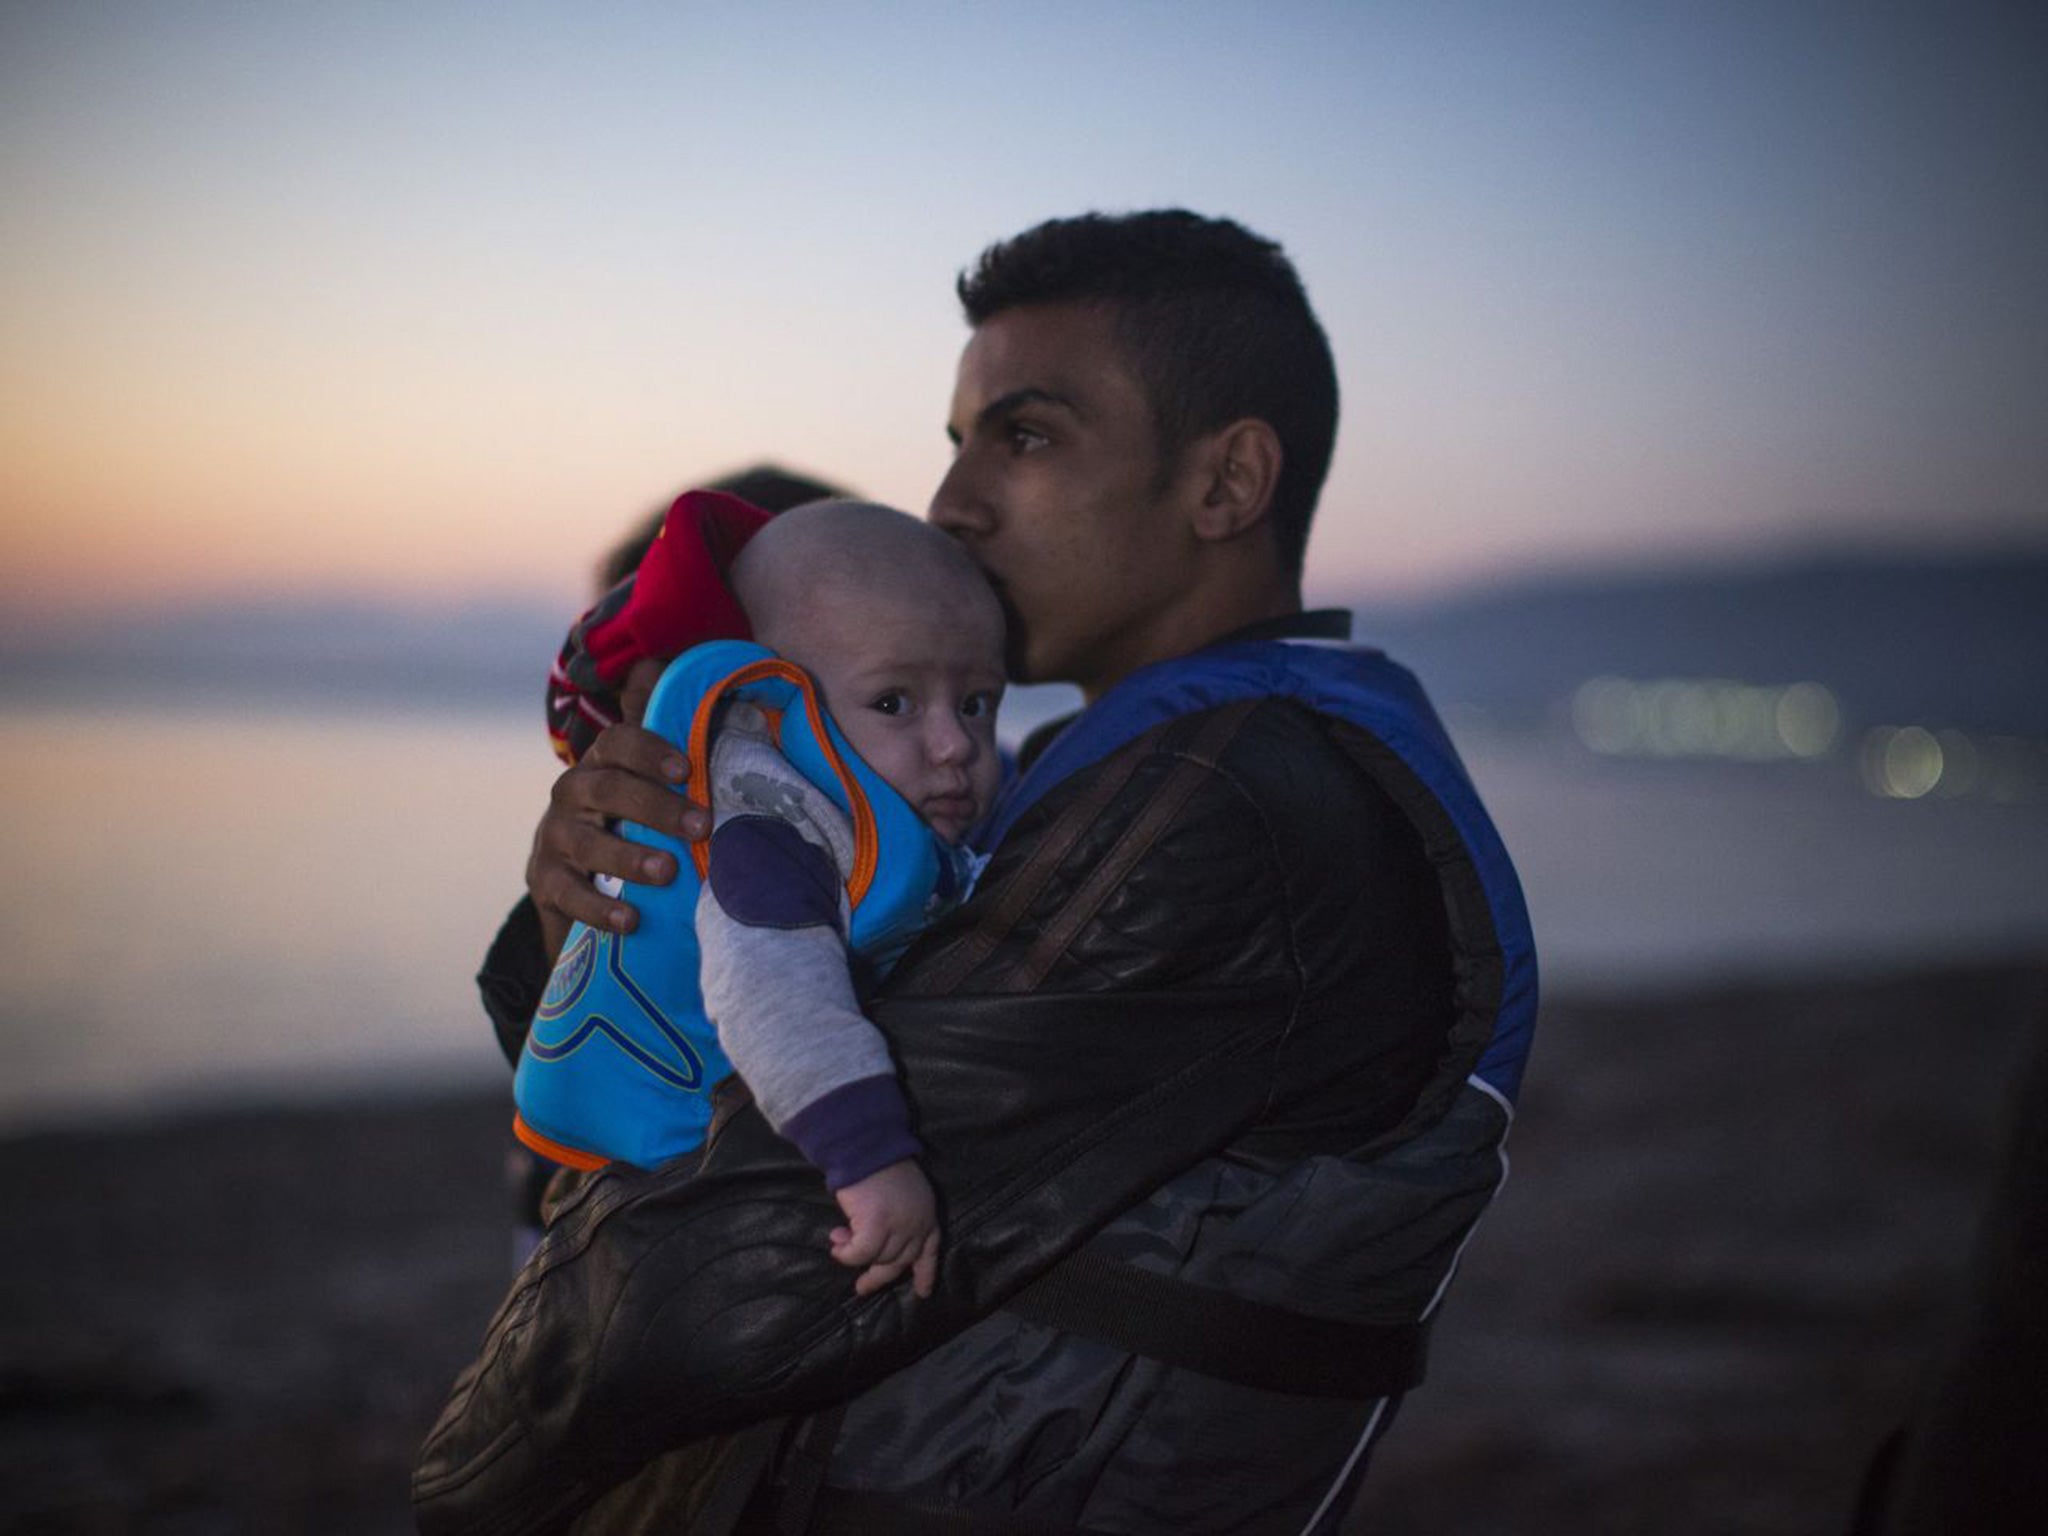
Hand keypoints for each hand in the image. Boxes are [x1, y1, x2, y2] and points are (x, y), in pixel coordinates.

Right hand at [525, 715, 711, 958]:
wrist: (569, 880)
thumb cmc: (627, 828)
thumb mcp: (646, 799)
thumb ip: (678, 776)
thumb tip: (730, 742)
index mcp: (601, 764)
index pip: (618, 742)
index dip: (650, 752)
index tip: (686, 771)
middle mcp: (572, 792)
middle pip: (608, 789)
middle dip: (657, 807)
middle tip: (701, 828)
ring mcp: (554, 836)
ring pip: (588, 842)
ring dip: (630, 857)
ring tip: (669, 872)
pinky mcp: (544, 880)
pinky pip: (569, 893)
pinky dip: (599, 908)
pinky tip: (630, 920)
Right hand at [830, 1160, 939, 1298]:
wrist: (865, 1147)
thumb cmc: (879, 1166)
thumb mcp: (903, 1194)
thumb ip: (898, 1220)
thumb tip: (874, 1248)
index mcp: (927, 1213)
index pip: (930, 1250)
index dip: (926, 1273)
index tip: (923, 1292)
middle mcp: (918, 1223)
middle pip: (900, 1261)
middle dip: (879, 1276)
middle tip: (861, 1287)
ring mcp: (899, 1227)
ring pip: (877, 1258)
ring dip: (854, 1255)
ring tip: (838, 1242)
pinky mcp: (877, 1227)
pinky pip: (859, 1253)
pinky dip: (845, 1253)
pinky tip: (835, 1245)